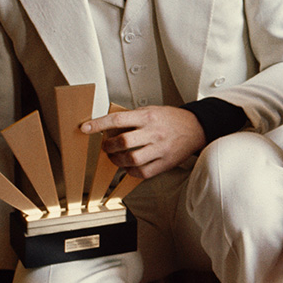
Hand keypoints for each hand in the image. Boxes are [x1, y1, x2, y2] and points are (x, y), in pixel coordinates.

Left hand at [81, 106, 205, 178]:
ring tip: (115, 158)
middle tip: (106, 147)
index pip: (117, 119)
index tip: (85, 128)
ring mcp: (160, 148)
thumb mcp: (152, 110)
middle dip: (108, 146)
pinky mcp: (165, 162)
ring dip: (117, 160)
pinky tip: (129, 167)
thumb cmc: (172, 119)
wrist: (197, 128)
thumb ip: (133, 118)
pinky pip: (143, 172)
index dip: (98, 124)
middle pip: (123, 142)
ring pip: (131, 159)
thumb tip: (110, 126)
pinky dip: (131, 171)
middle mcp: (153, 132)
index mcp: (148, 117)